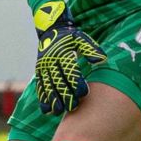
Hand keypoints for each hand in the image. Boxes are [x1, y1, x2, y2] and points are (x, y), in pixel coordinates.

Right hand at [32, 0, 104, 114]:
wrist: (51, 29)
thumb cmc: (70, 36)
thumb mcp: (81, 38)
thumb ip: (91, 49)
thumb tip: (102, 60)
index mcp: (62, 53)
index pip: (69, 70)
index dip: (76, 82)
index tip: (84, 93)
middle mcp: (50, 61)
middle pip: (58, 81)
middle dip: (65, 94)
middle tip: (74, 106)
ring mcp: (43, 67)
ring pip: (47, 86)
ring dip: (52, 99)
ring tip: (59, 111)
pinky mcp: (39, 72)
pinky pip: (40, 87)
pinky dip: (43, 99)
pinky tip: (47, 110)